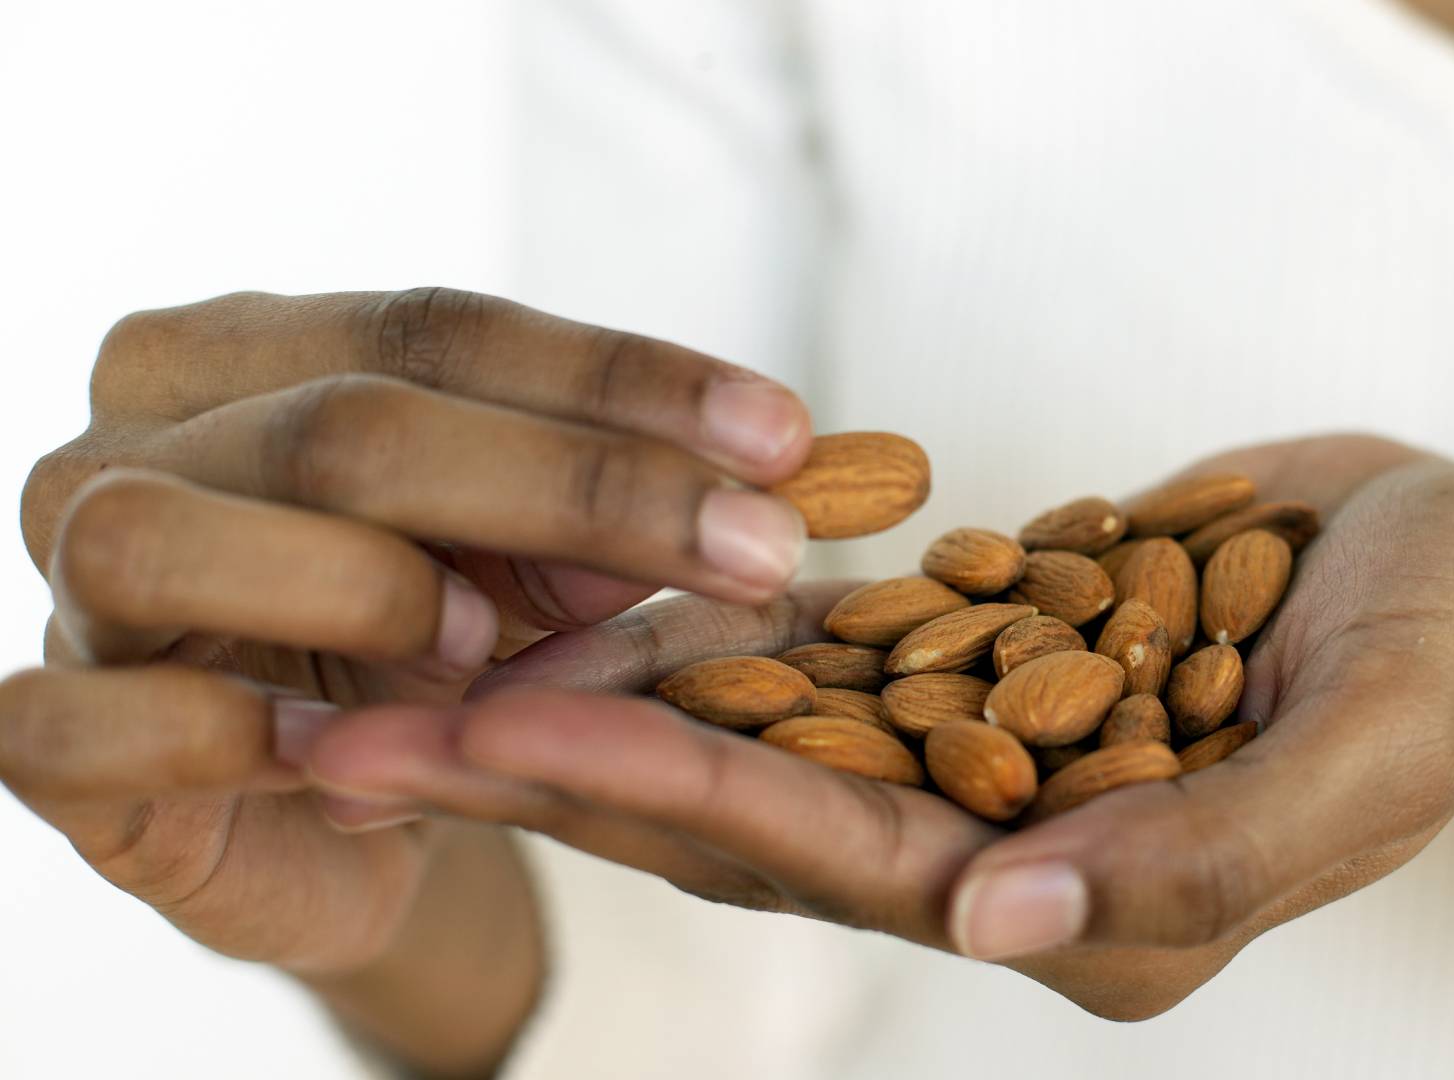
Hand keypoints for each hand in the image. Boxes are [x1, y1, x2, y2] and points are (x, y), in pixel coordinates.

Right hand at [1, 288, 812, 1069]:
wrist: (327, 813)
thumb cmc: (428, 648)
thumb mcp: (528, 563)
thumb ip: (600, 519)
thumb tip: (746, 494)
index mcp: (249, 353)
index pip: (439, 327)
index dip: (622, 381)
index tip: (784, 436)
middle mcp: (138, 438)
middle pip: (349, 426)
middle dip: (579, 487)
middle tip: (753, 549)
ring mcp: (65, 577)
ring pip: (174, 541)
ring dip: (369, 596)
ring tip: (492, 652)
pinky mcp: (46, 732)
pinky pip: (87, 719)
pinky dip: (234, 736)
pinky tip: (351, 763)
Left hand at [304, 434, 1453, 1020]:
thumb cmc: (1445, 649)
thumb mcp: (1368, 748)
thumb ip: (1206, 858)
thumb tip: (1001, 926)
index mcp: (1086, 905)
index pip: (842, 860)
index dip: (664, 801)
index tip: (486, 742)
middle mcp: (1005, 851)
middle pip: (746, 815)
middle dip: (555, 771)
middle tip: (353, 726)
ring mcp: (977, 759)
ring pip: (748, 735)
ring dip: (587, 696)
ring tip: (412, 655)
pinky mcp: (971, 667)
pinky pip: (810, 654)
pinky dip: (693, 627)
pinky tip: (569, 592)